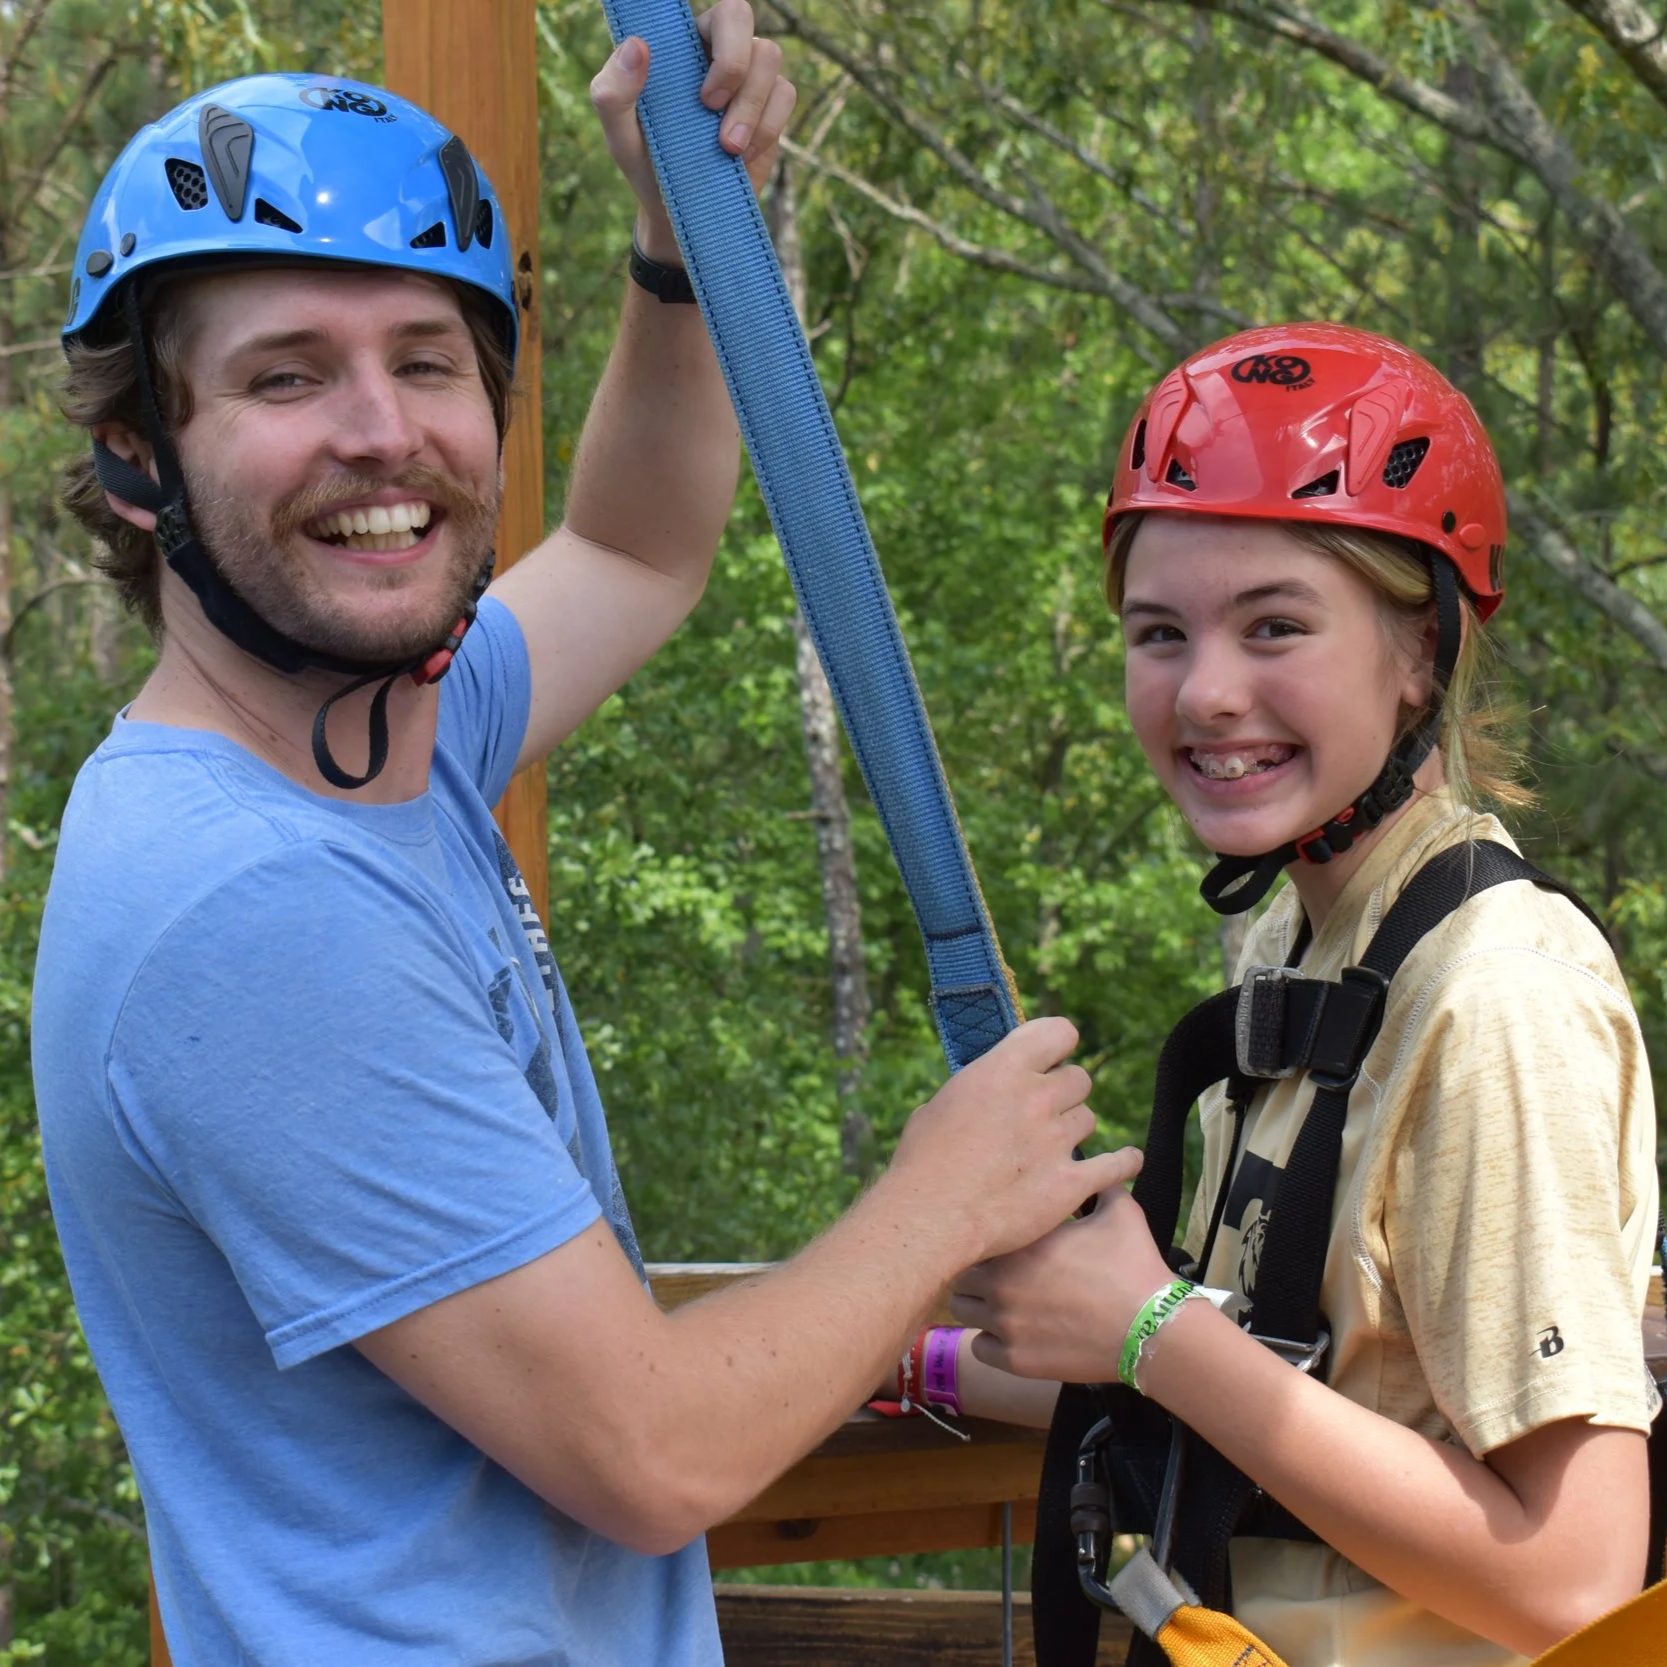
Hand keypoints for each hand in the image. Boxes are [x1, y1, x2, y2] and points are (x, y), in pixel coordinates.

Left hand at [590, 0, 797, 263]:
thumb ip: (613, 91)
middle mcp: (713, 49)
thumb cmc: (646, 164)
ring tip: (727, 148)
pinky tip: (741, 155)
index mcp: (678, 43)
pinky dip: (766, 128)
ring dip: (750, 106)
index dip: (714, 37)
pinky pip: (784, 95)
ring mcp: (745, 77)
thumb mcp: (618, 134)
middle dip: (732, 62)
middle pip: (740, 14)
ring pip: (769, 57)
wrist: (680, 211)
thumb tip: (637, 46)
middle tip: (710, 106)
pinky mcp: (769, 108)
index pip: (701, 7)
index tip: (698, 92)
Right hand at [888, 1017, 1142, 1264]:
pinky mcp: (1071, 1182)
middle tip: (1042, 1114)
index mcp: (1004, 1069)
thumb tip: (985, 1091)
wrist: (932, 1216)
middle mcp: (1037, 1097)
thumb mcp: (941, 1103)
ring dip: (1072, 1131)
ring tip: (1051, 1149)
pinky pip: (1117, 1165)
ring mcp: (1057, 1140)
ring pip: (1088, 1120)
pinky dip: (1123, 1162)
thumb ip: (977, 1089)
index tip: (1049, 1059)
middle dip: (1063, 1094)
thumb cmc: (924, 1161)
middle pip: (1079, 1079)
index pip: (1059, 1032)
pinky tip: (1127, 1161)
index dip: (1057, 1045)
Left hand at [950, 1178, 1172, 1384]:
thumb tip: (1093, 1167)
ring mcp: (1005, 1322)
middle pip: (962, 1271)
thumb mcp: (1120, 1211)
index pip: (978, 1233)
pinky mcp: (1014, 1359)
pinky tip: (1012, 1334)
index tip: (1008, 1244)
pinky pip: (978, 1348)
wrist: (1150, 1328)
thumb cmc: (1134, 1266)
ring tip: (1003, 1305)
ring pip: (961, 1310)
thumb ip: (1098, 1183)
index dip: (992, 1239)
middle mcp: (1002, 1280)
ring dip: (978, 1305)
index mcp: (1020, 1241)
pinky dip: (990, 1341)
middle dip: (978, 1270)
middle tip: (1002, 1276)